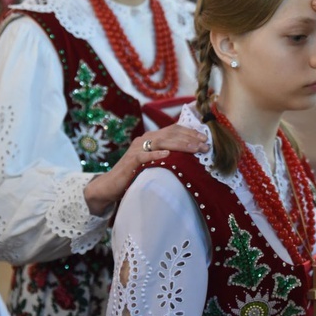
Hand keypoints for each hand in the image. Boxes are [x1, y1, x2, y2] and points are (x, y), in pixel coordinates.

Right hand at [83, 124, 207, 215]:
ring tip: (195, 148)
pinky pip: (144, 156)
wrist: (110, 185)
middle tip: (205, 145)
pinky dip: (156, 154)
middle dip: (190, 138)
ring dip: (180, 144)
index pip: (173, 129)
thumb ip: (167, 155)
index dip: (190, 131)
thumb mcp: (153, 161)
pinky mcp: (130, 161)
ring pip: (161, 142)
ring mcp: (136, 149)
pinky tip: (168, 155)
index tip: (205, 137)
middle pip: (170, 134)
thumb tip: (190, 154)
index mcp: (150, 138)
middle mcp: (144, 140)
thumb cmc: (135, 174)